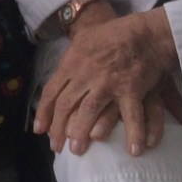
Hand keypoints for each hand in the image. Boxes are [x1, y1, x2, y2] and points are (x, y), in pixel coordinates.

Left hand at [34, 6, 180, 156]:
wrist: (142, 31)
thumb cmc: (112, 35)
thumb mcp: (83, 41)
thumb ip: (70, 61)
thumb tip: (59, 78)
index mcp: (71, 63)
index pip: (52, 91)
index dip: (44, 113)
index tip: (39, 130)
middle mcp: (85, 74)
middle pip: (66, 105)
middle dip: (58, 129)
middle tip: (57, 147)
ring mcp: (107, 82)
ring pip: (88, 112)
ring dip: (81, 133)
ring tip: (77, 151)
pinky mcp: (131, 88)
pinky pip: (130, 116)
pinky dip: (132, 134)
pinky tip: (133, 151)